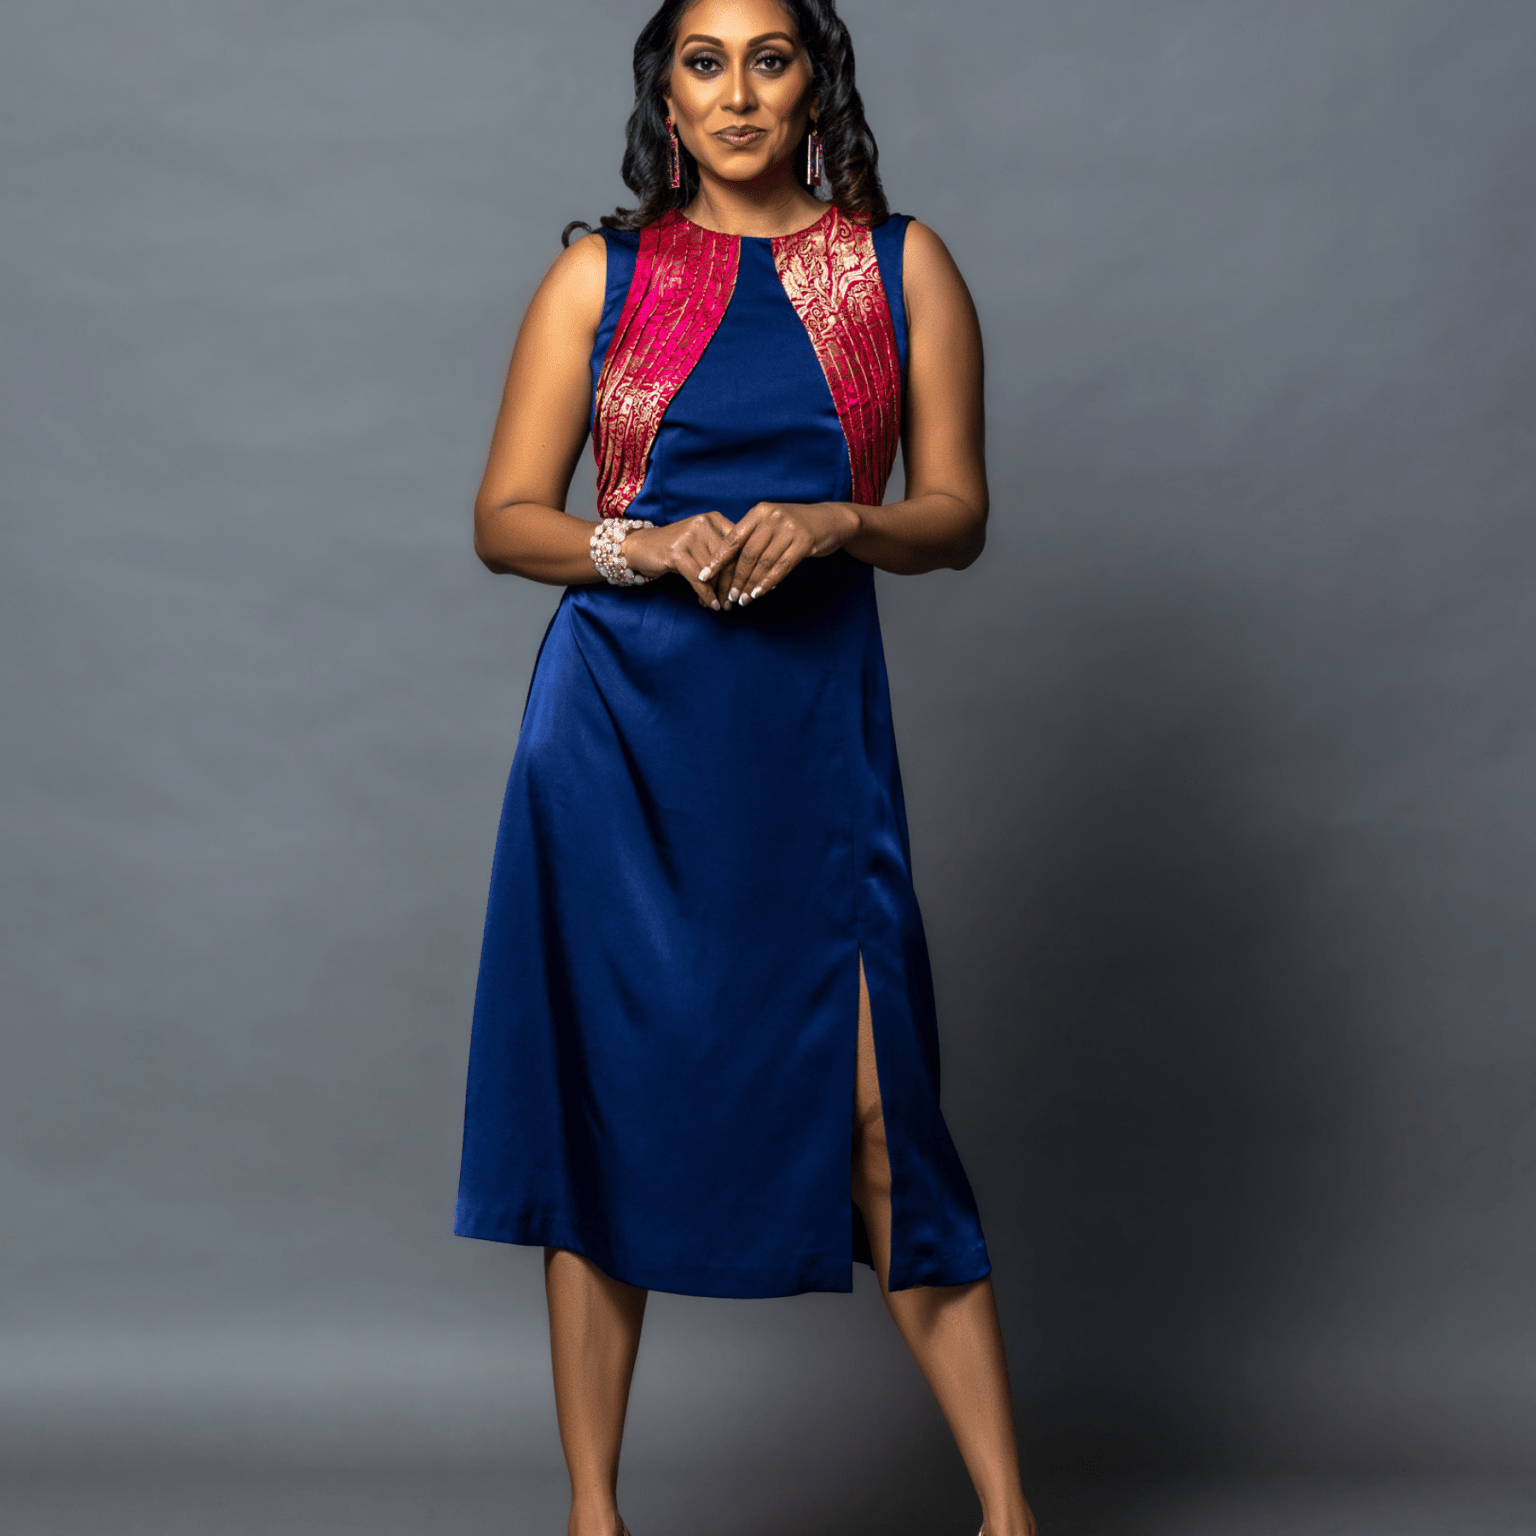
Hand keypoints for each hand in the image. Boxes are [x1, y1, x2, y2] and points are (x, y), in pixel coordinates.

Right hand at [621, 512, 736, 607]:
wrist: (641, 547)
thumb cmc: (677, 549)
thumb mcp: (703, 544)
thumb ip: (723, 554)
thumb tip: (745, 580)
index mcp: (715, 519)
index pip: (739, 546)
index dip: (744, 570)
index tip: (746, 589)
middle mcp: (704, 523)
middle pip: (728, 560)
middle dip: (731, 585)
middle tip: (733, 602)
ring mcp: (689, 536)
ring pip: (714, 572)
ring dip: (718, 593)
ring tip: (720, 605)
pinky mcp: (676, 552)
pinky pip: (698, 579)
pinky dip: (706, 594)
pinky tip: (710, 605)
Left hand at [698, 501, 861, 608]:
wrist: (830, 520)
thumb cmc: (795, 525)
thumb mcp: (771, 523)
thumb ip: (752, 537)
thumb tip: (726, 564)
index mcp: (759, 512)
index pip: (732, 538)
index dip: (717, 559)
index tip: (704, 576)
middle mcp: (772, 517)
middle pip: (747, 553)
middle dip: (736, 578)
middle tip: (729, 596)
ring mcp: (789, 528)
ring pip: (763, 563)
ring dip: (751, 584)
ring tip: (743, 600)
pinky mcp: (804, 541)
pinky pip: (782, 567)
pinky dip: (768, 582)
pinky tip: (760, 594)